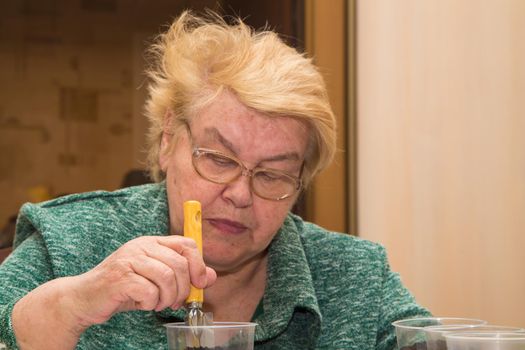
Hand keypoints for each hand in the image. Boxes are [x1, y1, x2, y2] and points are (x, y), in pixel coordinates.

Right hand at [68, 235, 216, 325]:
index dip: (198, 264)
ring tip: (157, 303)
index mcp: (151, 242)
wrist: (83, 298)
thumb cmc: (123, 288)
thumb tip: (211, 276)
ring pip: (167, 277)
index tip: (200, 283)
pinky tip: (142, 304)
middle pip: (179, 264)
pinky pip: (149, 291)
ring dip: (167, 298)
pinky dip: (150, 303)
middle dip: (183, 289)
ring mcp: (129, 259)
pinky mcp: (120, 277)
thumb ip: (182, 276)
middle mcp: (141, 246)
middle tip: (175, 301)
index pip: (186, 244)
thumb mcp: (155, 280)